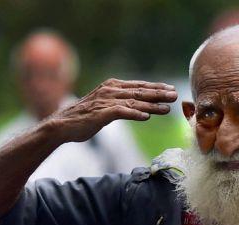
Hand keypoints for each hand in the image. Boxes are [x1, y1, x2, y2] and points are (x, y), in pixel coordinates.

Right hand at [47, 78, 177, 142]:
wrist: (62, 125)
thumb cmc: (84, 118)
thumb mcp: (105, 108)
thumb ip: (120, 105)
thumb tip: (138, 108)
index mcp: (112, 87)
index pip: (138, 86)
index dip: (156, 87)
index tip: (170, 89)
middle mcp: (110, 90)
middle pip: (139, 91)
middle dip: (159, 93)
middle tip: (175, 95)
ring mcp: (106, 101)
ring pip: (134, 101)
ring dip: (152, 104)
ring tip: (167, 108)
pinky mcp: (101, 113)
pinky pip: (121, 112)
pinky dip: (134, 113)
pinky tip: (146, 116)